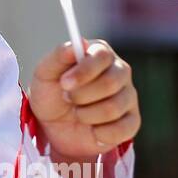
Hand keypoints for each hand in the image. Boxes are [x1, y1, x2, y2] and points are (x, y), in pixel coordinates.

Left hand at [28, 39, 139, 162]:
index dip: (84, 71)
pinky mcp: (132, 121)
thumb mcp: (45, 74)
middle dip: (81, 95)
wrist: (53, 126)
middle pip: (110, 83)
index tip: (64, 83)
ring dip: (86, 115)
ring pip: (113, 108)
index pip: (102, 56)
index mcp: (100, 54)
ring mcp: (128, 97)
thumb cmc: (51, 93)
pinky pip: (122, 129)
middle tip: (67, 98)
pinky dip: (99, 133)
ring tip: (77, 112)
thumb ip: (59, 56)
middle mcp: (120, 72)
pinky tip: (91, 129)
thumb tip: (77, 44)